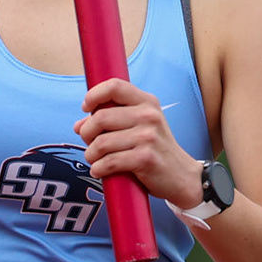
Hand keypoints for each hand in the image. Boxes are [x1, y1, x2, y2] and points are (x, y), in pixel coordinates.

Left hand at [73, 78, 203, 206]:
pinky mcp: (145, 158)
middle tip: (88, 142)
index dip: (93, 95)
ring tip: (94, 160)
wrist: (182, 176)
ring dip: (91, 155)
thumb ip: (112, 121)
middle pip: (100, 117)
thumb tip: (79, 125)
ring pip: (101, 142)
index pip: (114, 86)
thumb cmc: (156, 150)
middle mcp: (149, 116)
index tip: (86, 108)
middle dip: (86, 132)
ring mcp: (148, 137)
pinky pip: (109, 162)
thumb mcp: (140, 127)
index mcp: (147, 102)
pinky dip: (99, 168)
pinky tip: (100, 170)